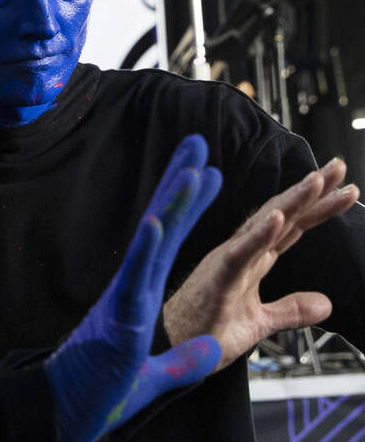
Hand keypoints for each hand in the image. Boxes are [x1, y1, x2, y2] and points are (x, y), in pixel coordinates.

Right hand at [46, 134, 222, 441]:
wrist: (62, 412)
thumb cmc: (97, 395)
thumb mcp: (153, 378)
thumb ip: (183, 362)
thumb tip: (212, 348)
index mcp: (138, 297)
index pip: (169, 242)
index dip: (188, 207)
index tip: (208, 172)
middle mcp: (131, 288)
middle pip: (161, 227)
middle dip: (181, 184)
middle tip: (199, 142)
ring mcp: (123, 301)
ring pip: (153, 245)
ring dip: (172, 206)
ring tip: (194, 170)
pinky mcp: (117, 321)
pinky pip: (133, 280)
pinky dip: (144, 251)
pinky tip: (155, 222)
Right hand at [163, 157, 357, 369]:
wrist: (171, 350)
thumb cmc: (205, 331)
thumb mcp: (260, 322)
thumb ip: (291, 309)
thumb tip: (325, 304)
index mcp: (253, 260)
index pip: (292, 227)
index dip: (318, 207)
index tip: (346, 188)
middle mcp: (242, 253)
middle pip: (283, 216)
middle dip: (312, 191)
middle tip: (339, 166)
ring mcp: (229, 261)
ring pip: (264, 225)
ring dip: (290, 202)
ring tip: (316, 181)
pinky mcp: (218, 278)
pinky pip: (241, 253)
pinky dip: (259, 234)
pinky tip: (278, 219)